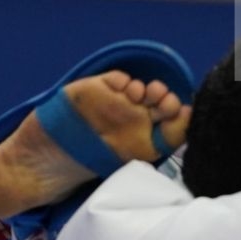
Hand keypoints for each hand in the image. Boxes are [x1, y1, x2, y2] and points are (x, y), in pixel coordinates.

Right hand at [61, 70, 190, 164]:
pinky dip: (124, 80)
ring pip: (140, 88)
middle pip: (161, 101)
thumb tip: (188, 119)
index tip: (182, 113)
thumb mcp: (134, 158)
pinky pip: (118, 79)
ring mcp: (118, 101)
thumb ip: (163, 141)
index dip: (180, 116)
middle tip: (163, 101)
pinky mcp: (99, 88)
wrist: (53, 155)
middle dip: (166, 98)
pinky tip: (123, 89)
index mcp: (147, 136)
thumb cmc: (94, 160)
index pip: (172, 122)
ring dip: (146, 88)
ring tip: (141, 95)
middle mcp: (136, 117)